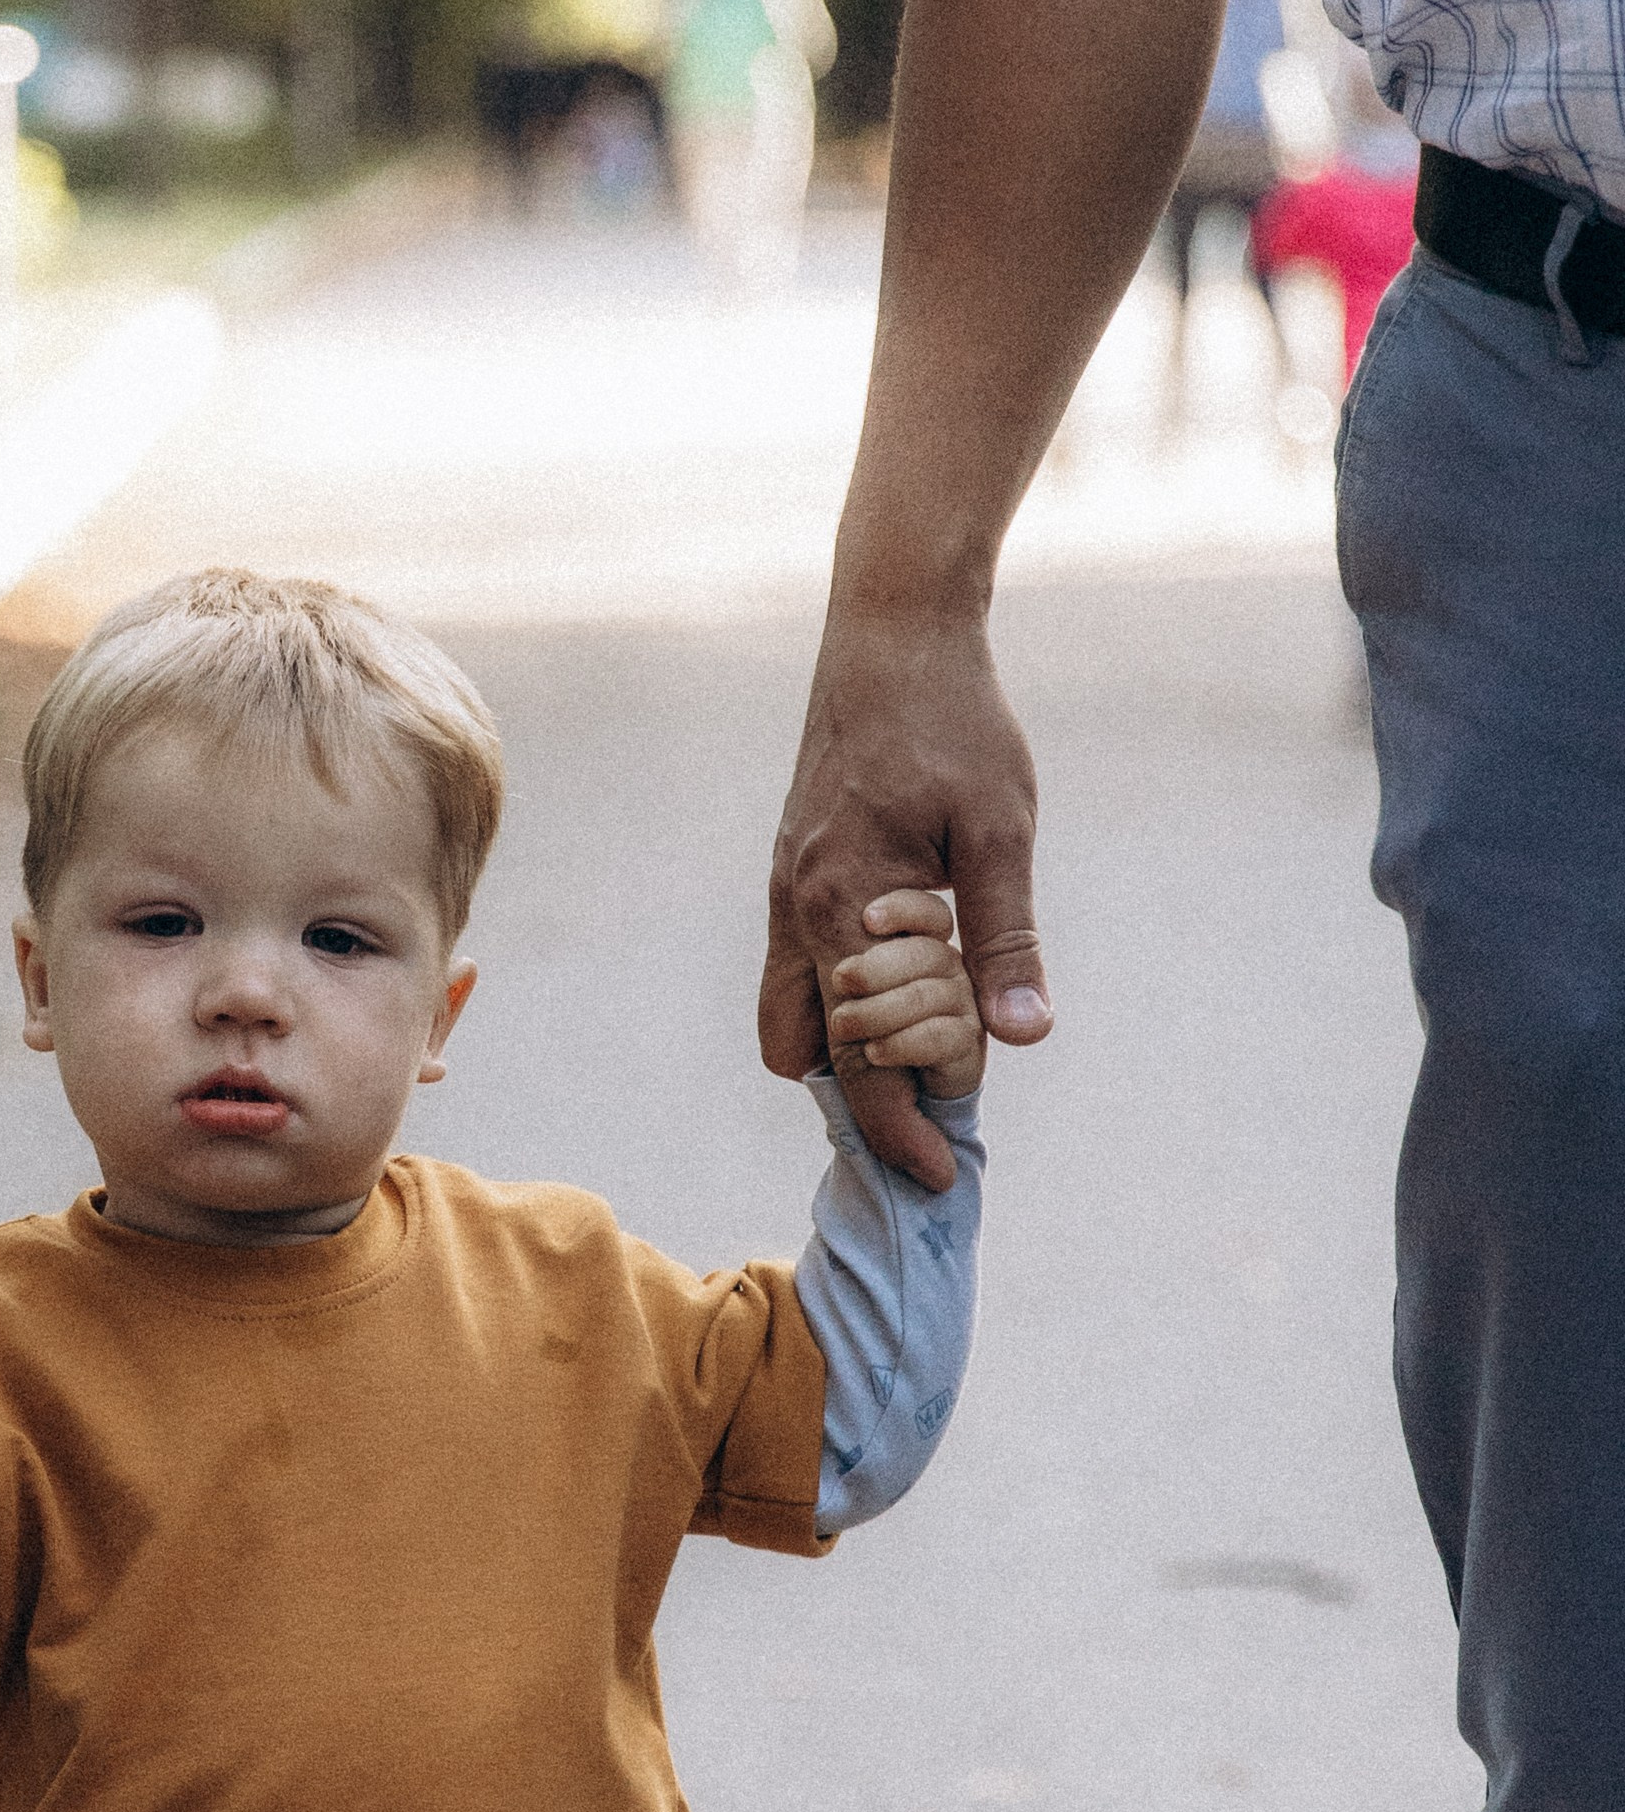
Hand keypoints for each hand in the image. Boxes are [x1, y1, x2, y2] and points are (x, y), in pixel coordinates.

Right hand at [761, 607, 1048, 1188]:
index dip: (900, 1128)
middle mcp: (796, 909)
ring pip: (790, 1016)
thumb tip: (1024, 1036)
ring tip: (927, 1051)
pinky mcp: (793, 872)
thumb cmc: (956, 724)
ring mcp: (786, 891)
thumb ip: (1006, 936)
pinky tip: (911, 982)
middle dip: (867, 1100)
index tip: (942, 1175)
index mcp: (842, 909)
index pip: (861, 1058)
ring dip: (848, 1050)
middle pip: (806, 1056)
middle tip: (945, 1111)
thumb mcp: (1000, 828)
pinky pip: (798, 970)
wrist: (890, 636)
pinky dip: (843, 1001)